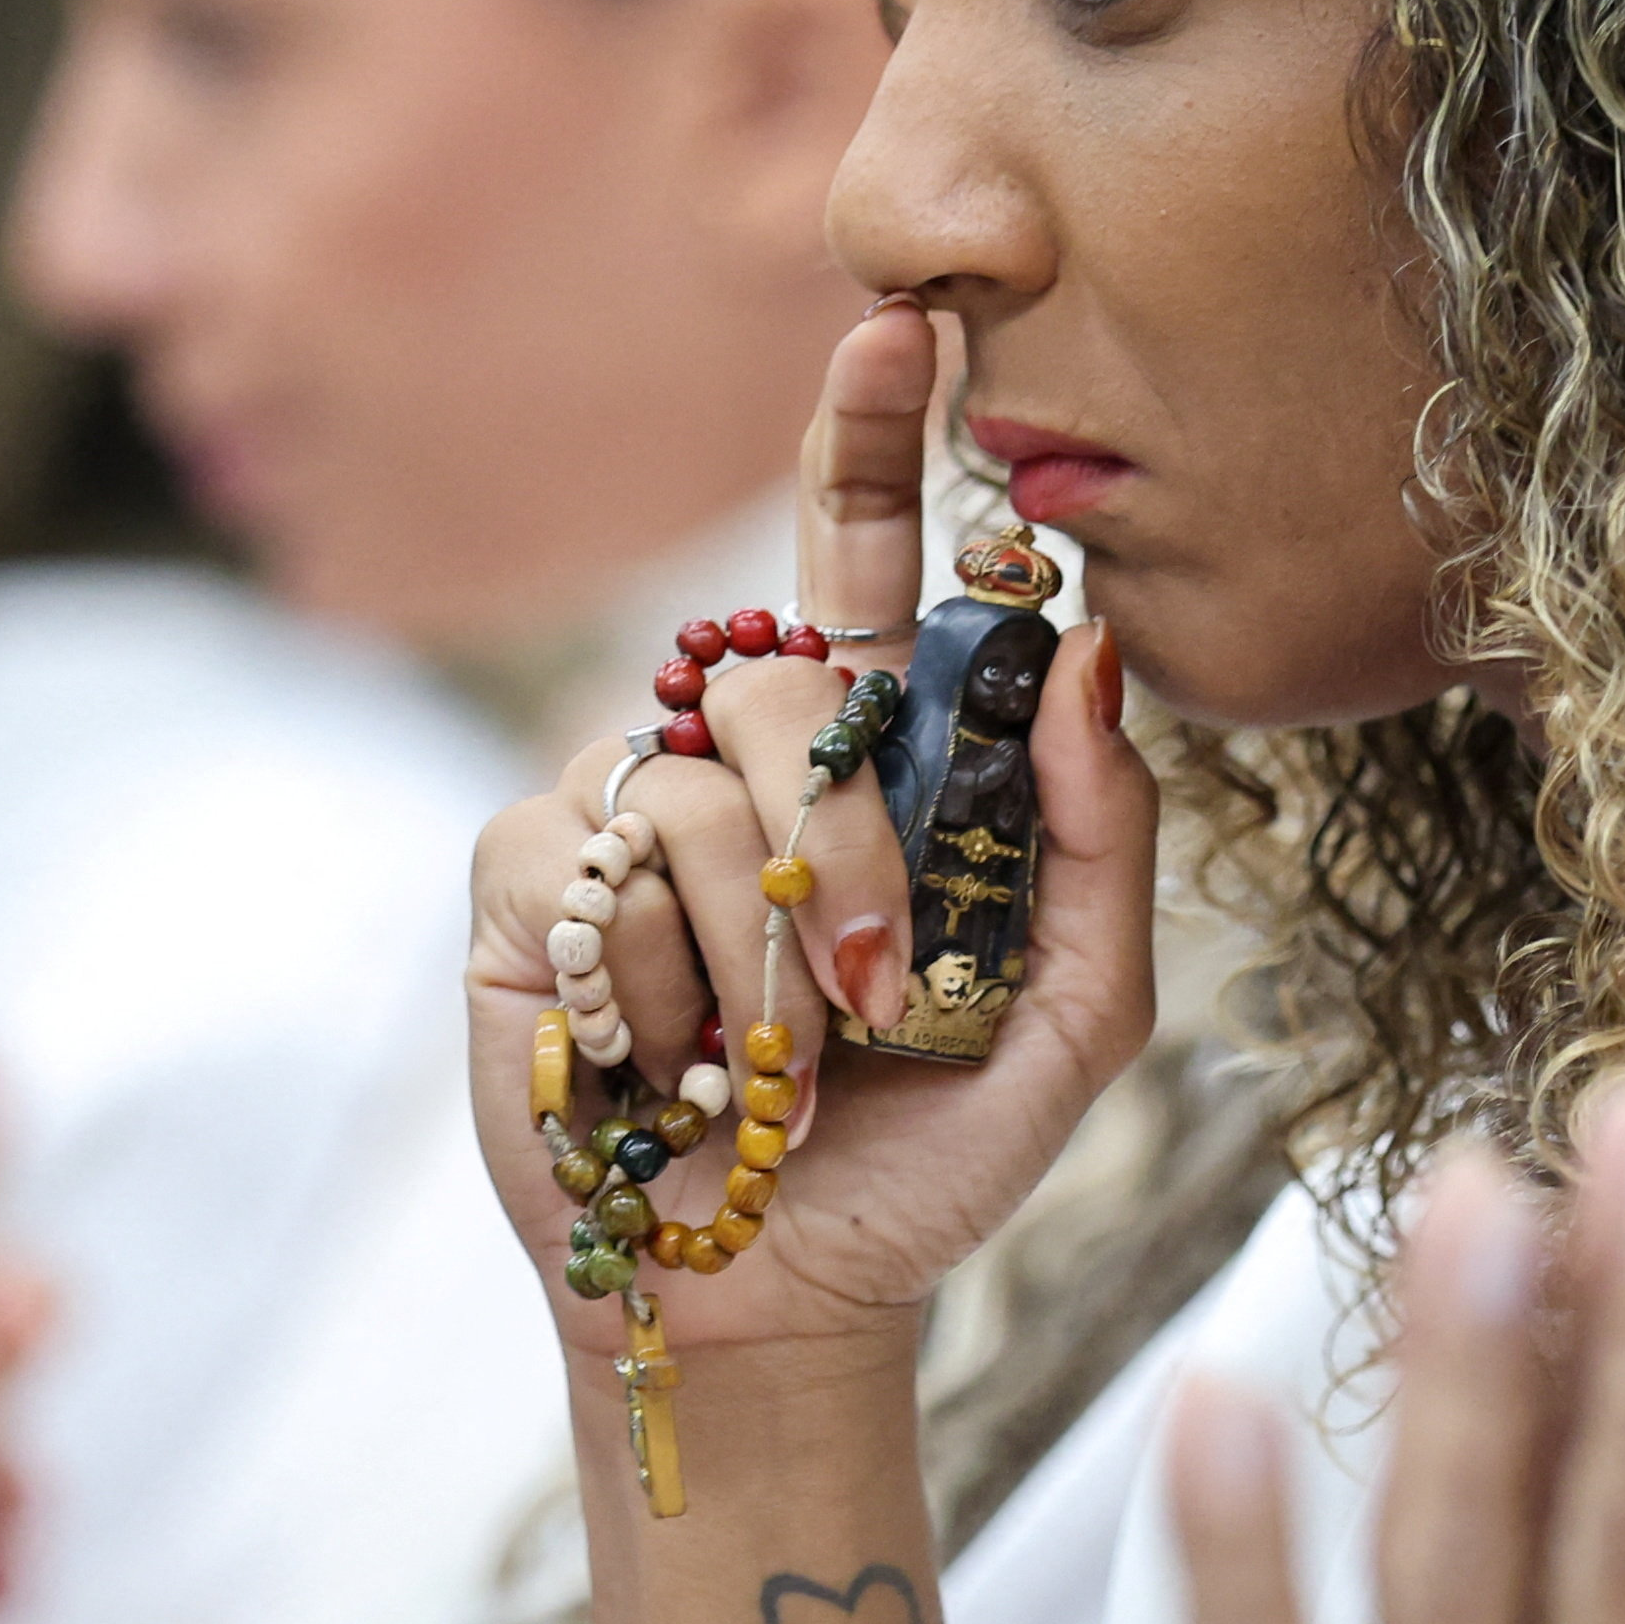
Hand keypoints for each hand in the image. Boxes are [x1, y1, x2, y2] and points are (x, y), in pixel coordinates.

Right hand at [462, 300, 1162, 1355]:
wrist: (783, 1293)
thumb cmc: (926, 1151)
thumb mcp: (1073, 1014)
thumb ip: (1097, 838)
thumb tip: (1089, 647)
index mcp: (862, 755)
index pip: (856, 559)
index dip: (867, 441)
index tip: (896, 329)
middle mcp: (733, 755)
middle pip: (779, 676)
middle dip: (847, 844)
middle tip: (879, 995)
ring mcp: (619, 807)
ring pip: (691, 785)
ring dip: (758, 954)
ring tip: (772, 1065)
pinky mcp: (527, 883)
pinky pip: (596, 867)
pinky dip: (660, 988)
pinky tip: (667, 1064)